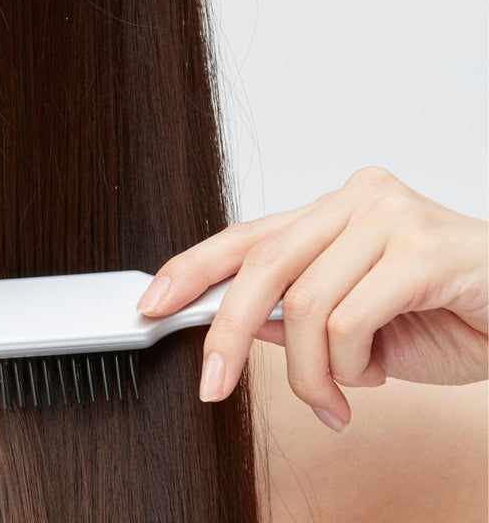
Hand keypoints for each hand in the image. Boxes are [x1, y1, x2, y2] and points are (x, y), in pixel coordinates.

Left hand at [135, 166, 487, 432]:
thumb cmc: (449, 314)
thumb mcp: (355, 325)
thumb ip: (300, 316)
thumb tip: (245, 331)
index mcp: (332, 213)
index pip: (245, 236)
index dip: (191, 269)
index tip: (151, 304)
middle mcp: (355, 201)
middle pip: (261, 265)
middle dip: (228, 334)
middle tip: (213, 385)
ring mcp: (389, 218)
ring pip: (304, 305)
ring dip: (311, 372)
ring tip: (335, 399)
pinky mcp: (420, 250)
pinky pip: (349, 319)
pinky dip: (350, 365)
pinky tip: (374, 376)